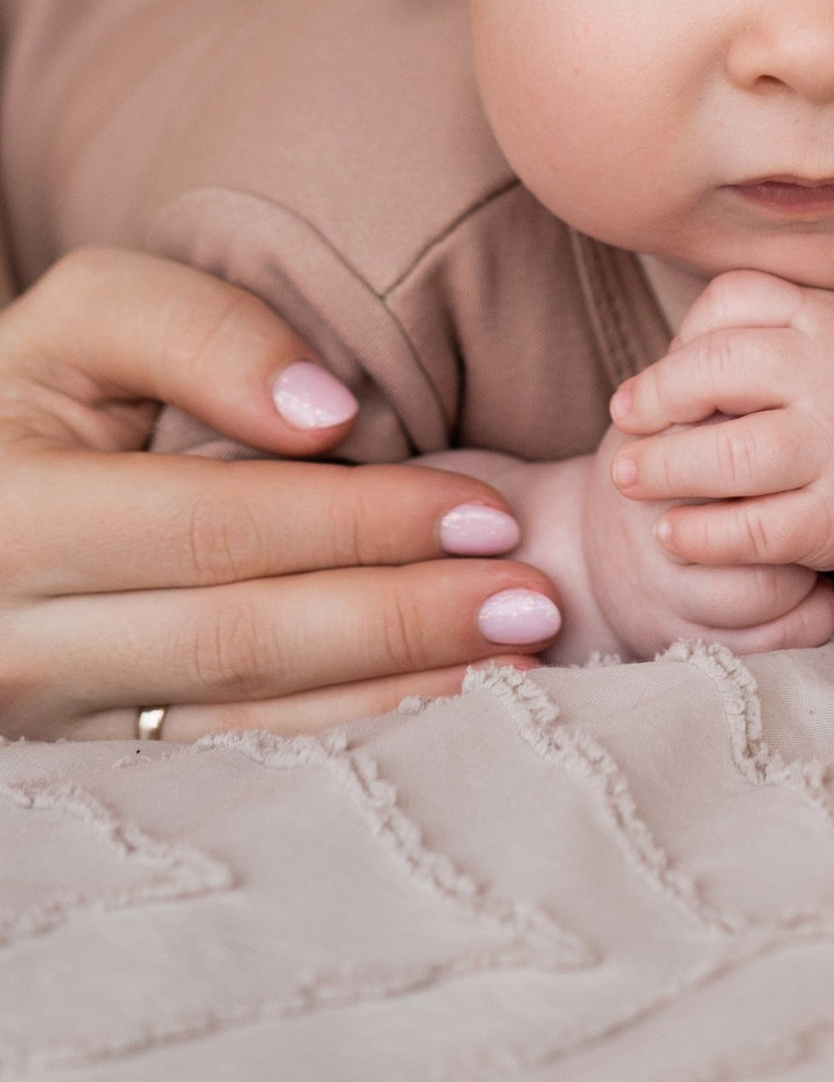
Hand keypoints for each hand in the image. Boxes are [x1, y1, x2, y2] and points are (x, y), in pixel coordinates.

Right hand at [0, 246, 567, 738]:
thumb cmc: (36, 390)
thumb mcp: (86, 319)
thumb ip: (201, 332)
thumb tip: (324, 414)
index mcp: (14, 517)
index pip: (218, 529)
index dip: (362, 523)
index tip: (489, 511)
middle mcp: (16, 639)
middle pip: (239, 639)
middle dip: (401, 621)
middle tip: (533, 601)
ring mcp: (45, 720)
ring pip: (237, 727)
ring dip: (388, 697)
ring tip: (515, 661)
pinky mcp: (81, 761)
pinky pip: (222, 762)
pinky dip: (335, 740)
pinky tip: (434, 710)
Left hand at [607, 271, 833, 661]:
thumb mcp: (821, 332)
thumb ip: (751, 332)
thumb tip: (654, 374)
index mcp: (824, 317)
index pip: (736, 298)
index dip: (679, 337)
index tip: (648, 382)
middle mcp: (833, 374)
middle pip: (721, 367)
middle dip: (656, 398)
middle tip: (623, 424)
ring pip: (732, 455)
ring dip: (665, 469)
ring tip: (628, 478)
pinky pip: (756, 530)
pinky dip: (702, 535)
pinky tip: (672, 534)